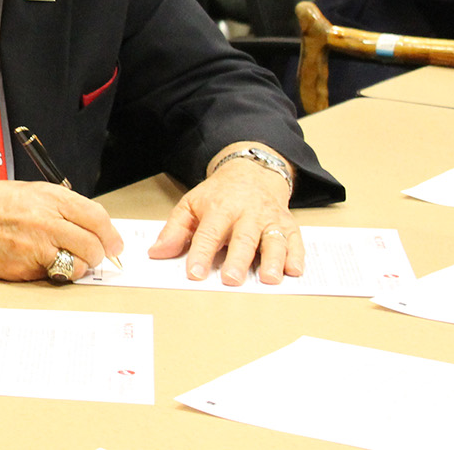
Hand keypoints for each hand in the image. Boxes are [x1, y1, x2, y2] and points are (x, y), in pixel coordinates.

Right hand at [0, 181, 123, 281]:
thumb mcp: (23, 191)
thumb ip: (56, 205)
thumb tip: (86, 224)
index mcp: (46, 197)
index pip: (95, 216)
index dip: (110, 233)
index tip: (114, 243)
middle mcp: (44, 220)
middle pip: (93, 244)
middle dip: (99, 254)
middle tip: (96, 257)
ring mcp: (34, 246)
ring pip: (78, 265)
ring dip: (79, 267)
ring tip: (67, 262)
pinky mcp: (23, 268)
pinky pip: (53, 276)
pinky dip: (54, 274)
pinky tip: (42, 264)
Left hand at [147, 145, 301, 285]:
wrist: (251, 173)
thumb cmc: (218, 195)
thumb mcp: (190, 205)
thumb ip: (174, 230)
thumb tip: (157, 253)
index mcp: (219, 208)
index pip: (209, 233)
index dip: (201, 254)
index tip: (194, 273)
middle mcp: (247, 214)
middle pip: (243, 238)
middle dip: (238, 260)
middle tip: (232, 280)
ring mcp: (270, 220)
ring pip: (273, 240)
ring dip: (273, 260)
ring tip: (269, 279)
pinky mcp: (288, 225)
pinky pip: (296, 241)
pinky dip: (297, 256)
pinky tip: (294, 271)